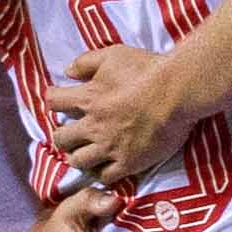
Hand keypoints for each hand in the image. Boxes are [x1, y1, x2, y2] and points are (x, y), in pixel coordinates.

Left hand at [42, 43, 199, 189]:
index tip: (62, 103)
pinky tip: (108, 166)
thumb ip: (86, 62)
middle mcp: (93, 126)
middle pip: (60, 139)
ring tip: (87, 154)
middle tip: (74, 134)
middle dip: (64, 136)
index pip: (53, 102)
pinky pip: (105, 176)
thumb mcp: (113, 55)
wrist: (178, 91)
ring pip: (78, 161)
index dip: (55, 101)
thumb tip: (68, 72)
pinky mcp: (128, 162)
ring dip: (79, 157)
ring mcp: (110, 147)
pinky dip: (103, 172)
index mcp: (87, 98)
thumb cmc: (147, 70)